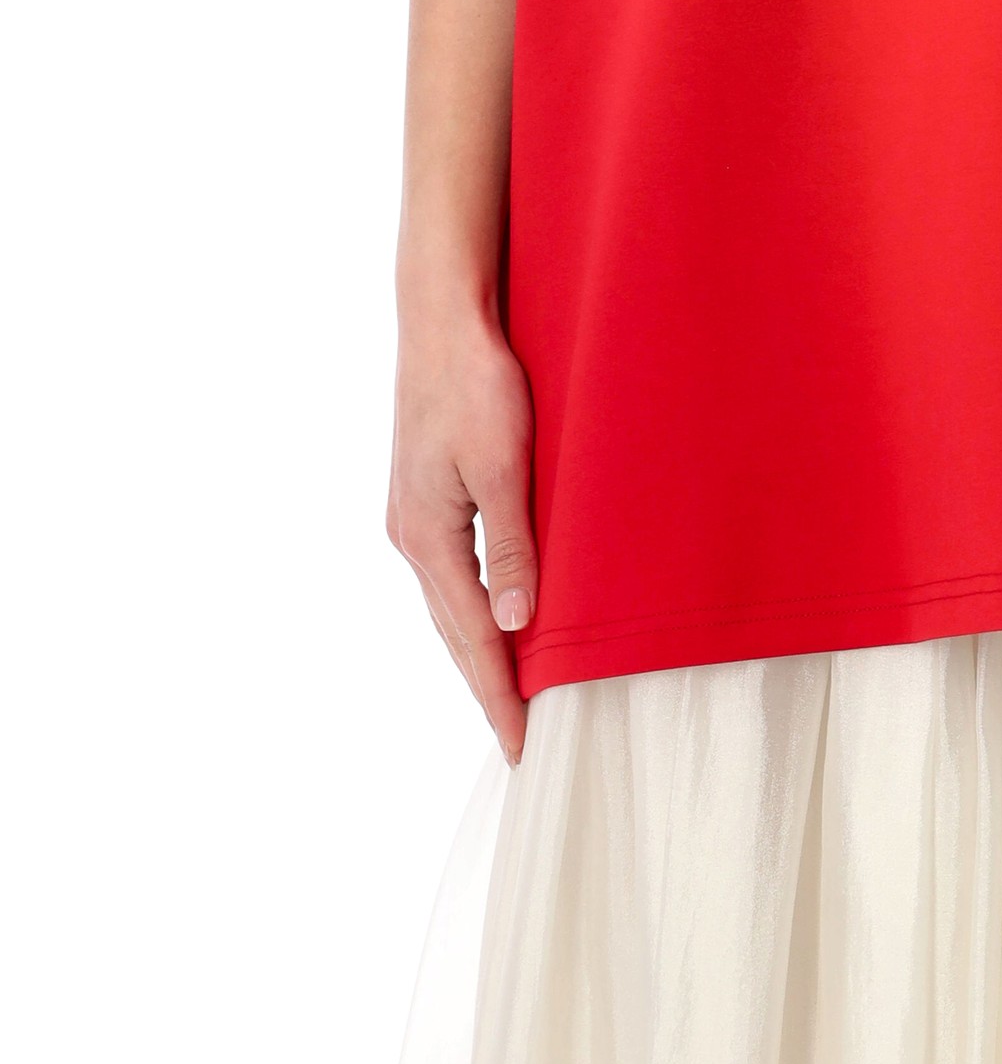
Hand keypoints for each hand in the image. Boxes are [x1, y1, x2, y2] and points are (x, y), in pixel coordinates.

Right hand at [386, 306, 537, 763]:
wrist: (442, 318)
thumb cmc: (477, 383)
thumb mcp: (505, 463)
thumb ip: (514, 542)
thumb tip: (517, 622)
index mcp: (430, 537)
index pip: (471, 638)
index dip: (499, 694)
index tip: (524, 745)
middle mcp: (414, 536)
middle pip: (454, 631)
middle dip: (487, 688)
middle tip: (521, 739)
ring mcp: (415, 516)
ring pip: (452, 604)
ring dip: (480, 651)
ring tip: (511, 695)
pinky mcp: (426, 495)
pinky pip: (452, 572)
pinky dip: (474, 607)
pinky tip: (495, 614)